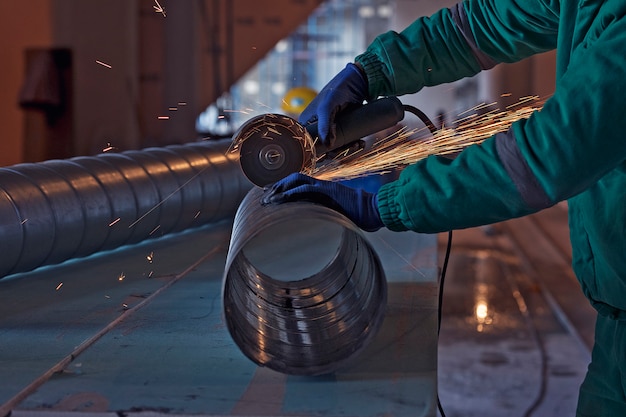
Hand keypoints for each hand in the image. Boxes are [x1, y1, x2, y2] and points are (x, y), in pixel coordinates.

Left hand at [263, 173, 382, 231]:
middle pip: (294, 178)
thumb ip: (327, 218)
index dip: (283, 187)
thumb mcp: (339, 217)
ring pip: (296, 180)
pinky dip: (291, 193)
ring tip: (268, 200)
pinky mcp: (328, 192)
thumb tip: (319, 231)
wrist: (375, 211)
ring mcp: (325, 187)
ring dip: (280, 189)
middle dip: (277, 187)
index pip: (299, 183)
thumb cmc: (361, 217)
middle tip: (263, 197)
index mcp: (324, 190)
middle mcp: (322, 186)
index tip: (270, 195)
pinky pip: (306, 189)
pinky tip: (280, 200)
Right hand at [299, 63, 367, 146]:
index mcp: (306, 123)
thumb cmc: (338, 89)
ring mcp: (329, 129)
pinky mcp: (341, 129)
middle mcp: (316, 128)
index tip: (333, 152)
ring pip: (335, 148)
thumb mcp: (328, 105)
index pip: (308, 144)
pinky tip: (360, 142)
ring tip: (359, 143)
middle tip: (352, 146)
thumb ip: (325, 124)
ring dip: (347, 149)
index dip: (320, 152)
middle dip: (338, 151)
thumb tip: (327, 145)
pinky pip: (344, 143)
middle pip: (323, 149)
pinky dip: (352, 145)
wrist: (357, 82)